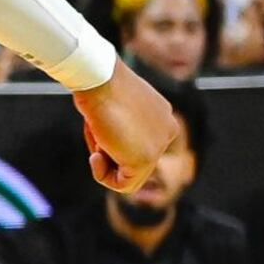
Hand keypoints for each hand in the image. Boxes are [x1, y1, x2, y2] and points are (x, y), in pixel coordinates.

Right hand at [72, 63, 179, 191]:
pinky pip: (124, 184)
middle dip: (109, 152)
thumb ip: (117, 123)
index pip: (138, 142)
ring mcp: (159, 145)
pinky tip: (95, 157)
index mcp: (163, 116)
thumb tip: (108, 141)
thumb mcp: (112, 104)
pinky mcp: (145, 159)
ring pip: (130, 173)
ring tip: (96, 138)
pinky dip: (104, 176)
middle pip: (135, 159)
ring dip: (105, 163)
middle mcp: (168, 130)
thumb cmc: (99, 85)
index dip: (112, 142)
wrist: (100, 79)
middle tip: (96, 133)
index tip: (97, 128)